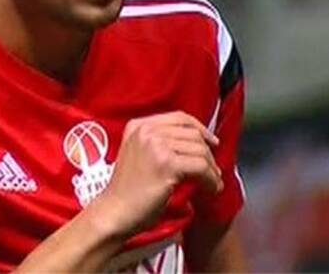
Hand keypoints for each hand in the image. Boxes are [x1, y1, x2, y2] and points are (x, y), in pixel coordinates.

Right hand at [94, 111, 222, 236]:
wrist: (115, 210)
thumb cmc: (128, 190)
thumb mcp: (138, 154)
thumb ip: (159, 142)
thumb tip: (196, 143)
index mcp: (138, 125)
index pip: (179, 117)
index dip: (201, 129)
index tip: (212, 142)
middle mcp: (146, 131)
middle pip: (192, 134)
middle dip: (208, 154)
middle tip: (213, 171)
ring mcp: (155, 145)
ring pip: (199, 150)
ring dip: (211, 169)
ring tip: (212, 183)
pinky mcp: (166, 164)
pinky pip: (201, 167)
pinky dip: (210, 179)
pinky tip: (210, 189)